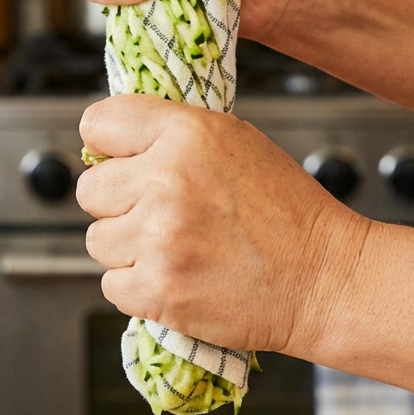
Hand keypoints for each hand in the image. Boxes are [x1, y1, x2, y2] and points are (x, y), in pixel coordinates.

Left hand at [76, 94, 370, 356]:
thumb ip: (174, 135)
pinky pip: (111, 286)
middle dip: (119, 203)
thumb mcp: (238, 143)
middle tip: (162, 215)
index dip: (109, 146)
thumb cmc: (287, 213)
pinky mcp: (157, 290)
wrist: (323, 279)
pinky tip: (177, 277)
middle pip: (90, 189)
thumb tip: (114, 143)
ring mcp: (158, 239)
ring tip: (177, 249)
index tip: (125, 161)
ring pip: (98, 240)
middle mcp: (166, 181)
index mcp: (186, 134)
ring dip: (128, 249)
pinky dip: (138, 288)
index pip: (97, 124)